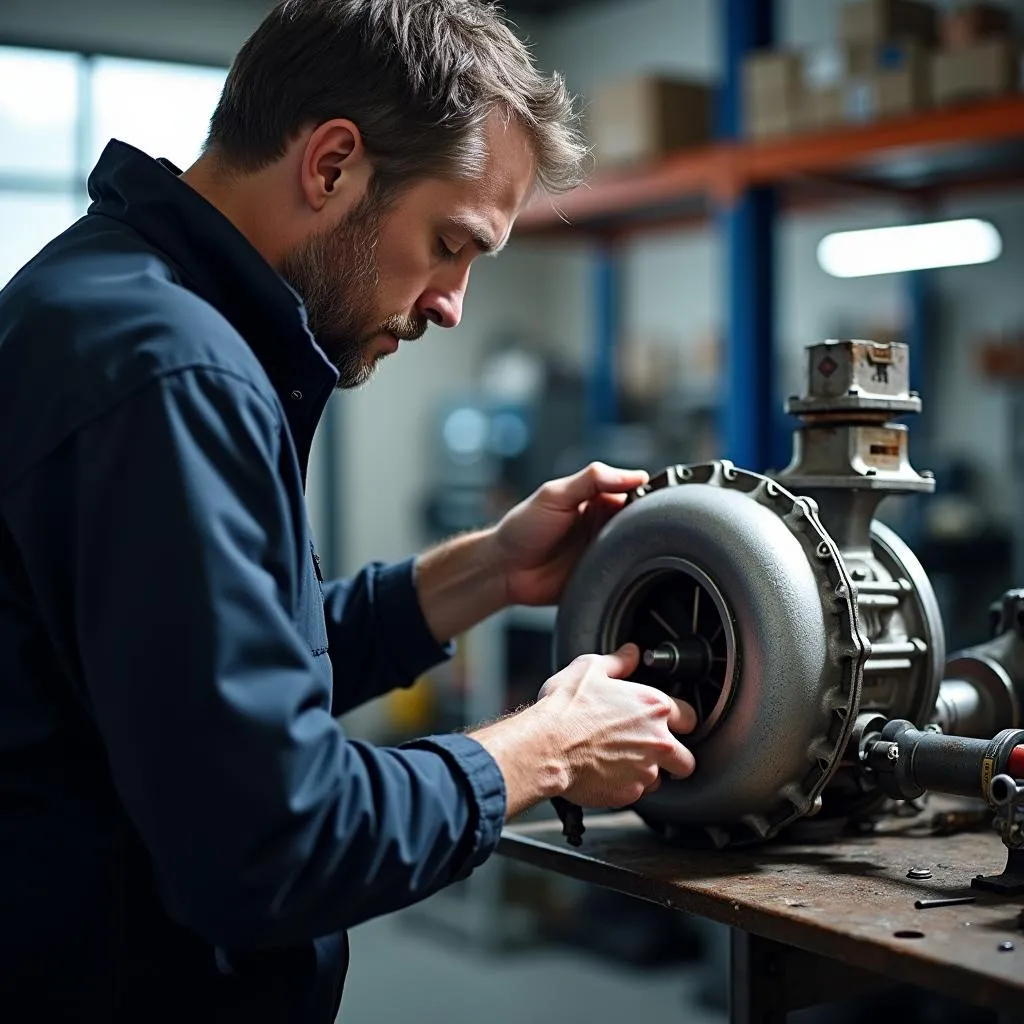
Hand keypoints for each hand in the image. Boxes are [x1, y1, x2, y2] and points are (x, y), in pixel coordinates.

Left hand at [489, 462, 648, 606]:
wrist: (503, 570)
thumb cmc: (521, 528)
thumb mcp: (554, 495)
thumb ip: (592, 479)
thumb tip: (634, 474)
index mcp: (596, 499)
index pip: (635, 491)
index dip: (646, 495)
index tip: (652, 501)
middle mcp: (604, 524)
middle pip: (642, 521)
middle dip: (647, 525)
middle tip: (642, 530)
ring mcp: (605, 551)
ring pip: (639, 549)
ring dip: (640, 551)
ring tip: (632, 550)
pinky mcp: (602, 576)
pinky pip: (626, 576)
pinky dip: (631, 575)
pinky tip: (627, 571)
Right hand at [535, 644, 695, 808]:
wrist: (545, 746)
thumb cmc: (565, 708)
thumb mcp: (590, 669)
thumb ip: (618, 661)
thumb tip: (631, 653)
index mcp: (654, 707)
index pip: (690, 718)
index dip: (678, 721)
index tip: (667, 724)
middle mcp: (657, 741)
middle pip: (686, 760)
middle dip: (674, 758)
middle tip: (652, 752)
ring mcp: (644, 771)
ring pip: (660, 780)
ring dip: (646, 772)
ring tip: (620, 761)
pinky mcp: (628, 793)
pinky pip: (635, 793)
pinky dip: (624, 786)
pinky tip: (605, 772)